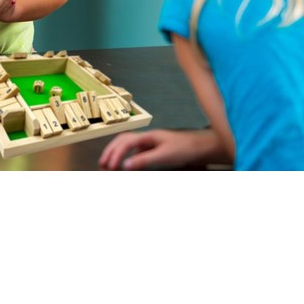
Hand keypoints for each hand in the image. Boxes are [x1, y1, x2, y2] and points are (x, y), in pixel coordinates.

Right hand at [99, 129, 223, 170]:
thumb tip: (125, 166)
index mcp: (147, 136)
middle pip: (122, 140)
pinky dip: (126, 155)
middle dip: (111, 151)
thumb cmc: (184, 148)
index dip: (115, 155)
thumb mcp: (164, 156)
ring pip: (127, 143)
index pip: (125, 143)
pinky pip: (134, 149)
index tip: (109, 167)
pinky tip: (125, 163)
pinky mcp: (154, 147)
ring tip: (109, 164)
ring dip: (117, 152)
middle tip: (102, 164)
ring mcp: (150, 141)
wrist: (200, 146)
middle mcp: (146, 136)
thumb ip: (144, 160)